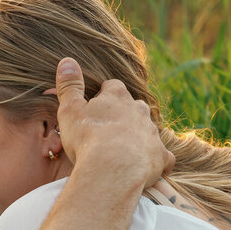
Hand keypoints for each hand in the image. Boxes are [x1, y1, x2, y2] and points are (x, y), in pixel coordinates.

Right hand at [51, 58, 173, 192]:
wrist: (113, 168)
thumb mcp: (70, 110)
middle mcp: (139, 110)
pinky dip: (156, 160)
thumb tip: (67, 61)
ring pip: (148, 130)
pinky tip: (148, 168)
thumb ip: (69, 86)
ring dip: (138, 137)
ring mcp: (152, 133)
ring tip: (123, 151)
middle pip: (134, 106)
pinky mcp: (161, 155)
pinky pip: (163, 156)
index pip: (112, 86)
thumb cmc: (87, 138)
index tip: (94, 107)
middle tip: (108, 130)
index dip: (103, 96)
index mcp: (117, 96)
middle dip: (124, 114)